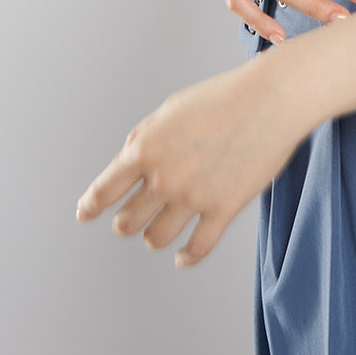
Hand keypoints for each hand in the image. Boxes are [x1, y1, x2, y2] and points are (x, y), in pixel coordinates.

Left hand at [76, 54, 305, 267]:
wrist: (271, 98)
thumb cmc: (224, 96)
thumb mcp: (172, 108)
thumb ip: (144, 137)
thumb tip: (127, 163)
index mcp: (146, 148)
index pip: (105, 189)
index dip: (90, 206)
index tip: (83, 214)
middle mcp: (164, 177)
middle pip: (127, 222)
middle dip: (125, 221)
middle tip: (129, 219)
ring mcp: (193, 197)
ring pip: (156, 239)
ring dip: (153, 237)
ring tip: (158, 232)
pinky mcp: (223, 210)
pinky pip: (196, 249)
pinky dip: (186, 258)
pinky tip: (183, 257)